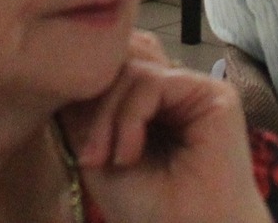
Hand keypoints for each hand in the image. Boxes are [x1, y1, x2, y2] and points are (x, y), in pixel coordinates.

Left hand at [60, 31, 270, 222]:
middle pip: (121, 68)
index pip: (113, 75)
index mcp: (150, 108)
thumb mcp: (100, 158)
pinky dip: (131, 116)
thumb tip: (65, 73)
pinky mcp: (212, 94)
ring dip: (110, 116)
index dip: (88, 98)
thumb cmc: (149, 211)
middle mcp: (174, 95)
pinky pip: (153, 81)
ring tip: (110, 159)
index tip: (78, 145)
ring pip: (133, 71)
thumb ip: (84, 115)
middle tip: (90, 157)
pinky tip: (129, 154)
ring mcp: (193, 91)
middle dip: (96, 109)